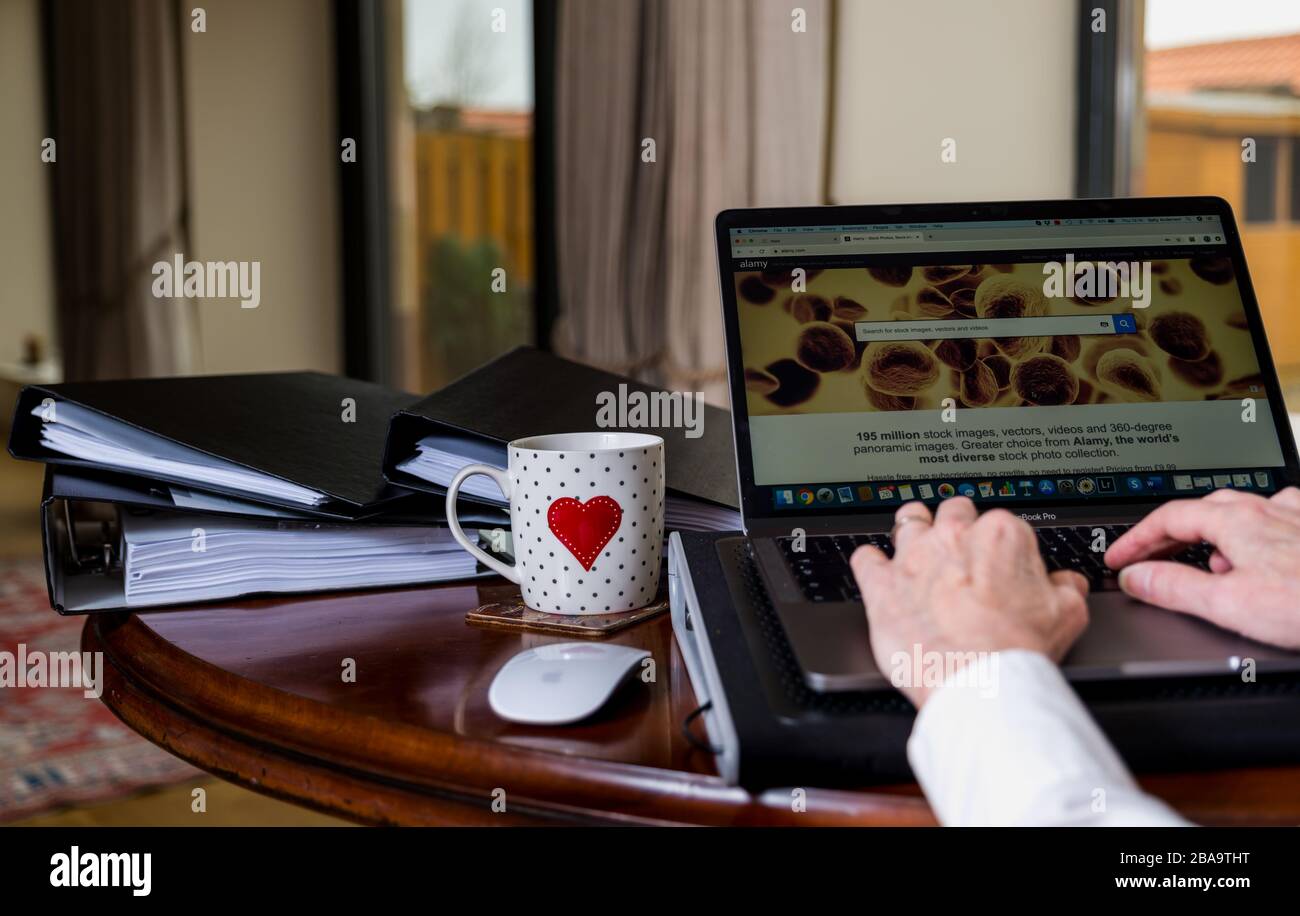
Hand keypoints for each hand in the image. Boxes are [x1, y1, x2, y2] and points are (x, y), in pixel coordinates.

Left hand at [850, 497, 1089, 707]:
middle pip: (951, 513)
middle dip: (955, 528)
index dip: (998, 545)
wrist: (979, 684)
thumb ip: (1066, 587)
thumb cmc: (1016, 651)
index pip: (999, 522)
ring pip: (907, 522)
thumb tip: (1065, 582)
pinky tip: (875, 569)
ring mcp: (913, 558)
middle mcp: (953, 537)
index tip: (997, 562)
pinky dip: (870, 563)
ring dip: (912, 531)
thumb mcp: (1067, 614)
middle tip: (958, 551)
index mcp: (1001, 536)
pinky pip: (865, 558)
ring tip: (916, 547)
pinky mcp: (881, 585)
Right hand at [1104, 487, 1299, 649]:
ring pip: (1243, 511)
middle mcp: (1267, 510)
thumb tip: (1136, 577)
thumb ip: (1175, 588)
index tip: (1119, 559)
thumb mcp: (1230, 605)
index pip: (1168, 517)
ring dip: (1216, 532)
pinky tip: (1265, 553)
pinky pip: (1280, 518)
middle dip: (1169, 533)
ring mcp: (1297, 519)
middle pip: (1203, 509)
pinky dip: (1258, 533)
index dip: (1135, 539)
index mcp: (1236, 520)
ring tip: (1209, 563)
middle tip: (1149, 559)